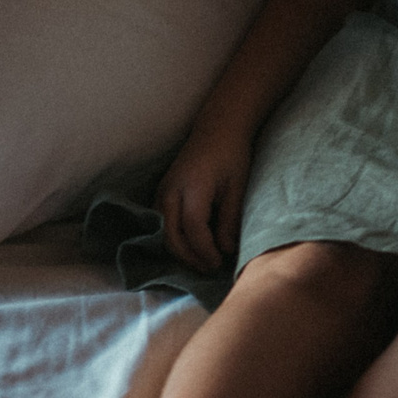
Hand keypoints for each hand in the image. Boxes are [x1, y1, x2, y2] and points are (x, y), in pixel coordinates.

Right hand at [156, 129, 252, 275]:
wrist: (217, 129)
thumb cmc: (231, 156)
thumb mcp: (236, 188)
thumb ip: (229, 220)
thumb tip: (226, 251)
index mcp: (192, 188)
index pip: (192, 229)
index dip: (205, 251)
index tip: (219, 263)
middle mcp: (170, 191)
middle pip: (171, 236)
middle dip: (190, 258)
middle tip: (210, 268)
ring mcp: (161, 191)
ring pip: (162, 232)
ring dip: (180, 251)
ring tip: (202, 261)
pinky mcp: (160, 192)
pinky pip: (160, 224)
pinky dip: (173, 239)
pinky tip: (191, 247)